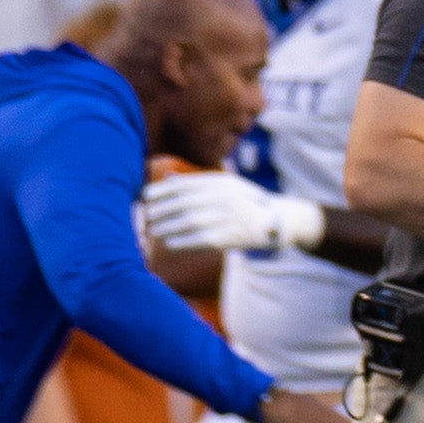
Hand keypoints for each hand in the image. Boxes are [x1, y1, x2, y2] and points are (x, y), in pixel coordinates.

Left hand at [142, 170, 322, 254]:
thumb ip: (198, 183)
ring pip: (188, 222)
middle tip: (146, 218)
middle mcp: (224, 197)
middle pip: (182, 204)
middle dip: (160, 211)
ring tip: (154, 232)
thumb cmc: (245, 202)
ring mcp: (229, 216)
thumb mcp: (226, 185)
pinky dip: (182, 242)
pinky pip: (201, 239)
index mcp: (220, 182)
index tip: (145, 198)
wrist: (278, 220)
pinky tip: (170, 243)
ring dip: (167, 228)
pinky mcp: (232, 236)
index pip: (183, 185)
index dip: (160, 191)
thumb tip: (167, 179)